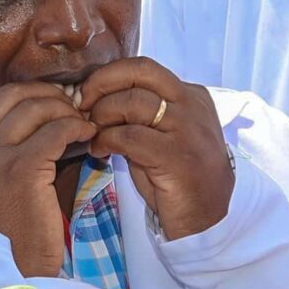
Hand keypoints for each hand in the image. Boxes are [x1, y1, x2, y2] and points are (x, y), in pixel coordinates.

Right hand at [0, 80, 102, 276]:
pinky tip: (89, 135)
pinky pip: (57, 131)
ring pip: (37, 109)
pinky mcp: (22, 169)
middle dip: (49, 96)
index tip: (54, 103)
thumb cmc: (9, 229)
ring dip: (66, 112)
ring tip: (83, 125)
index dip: (29, 93)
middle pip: (15, 96)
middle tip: (74, 107)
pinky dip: (77, 128)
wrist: (11, 268)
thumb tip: (39, 114)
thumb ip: (2, 149)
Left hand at [80, 58, 232, 238]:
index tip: (88, 93)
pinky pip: (129, 136)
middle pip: (139, 72)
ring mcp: (187, 129)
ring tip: (92, 133)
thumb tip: (96, 99)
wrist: (206, 219)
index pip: (144, 68)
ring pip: (131, 102)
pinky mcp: (176, 155)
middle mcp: (192, 105)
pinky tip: (99, 152)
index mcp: (191, 96)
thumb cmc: (178, 178)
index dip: (109, 76)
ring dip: (101, 115)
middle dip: (101, 83)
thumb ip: (140, 115)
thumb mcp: (163, 136)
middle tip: (82, 104)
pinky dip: (106, 140)